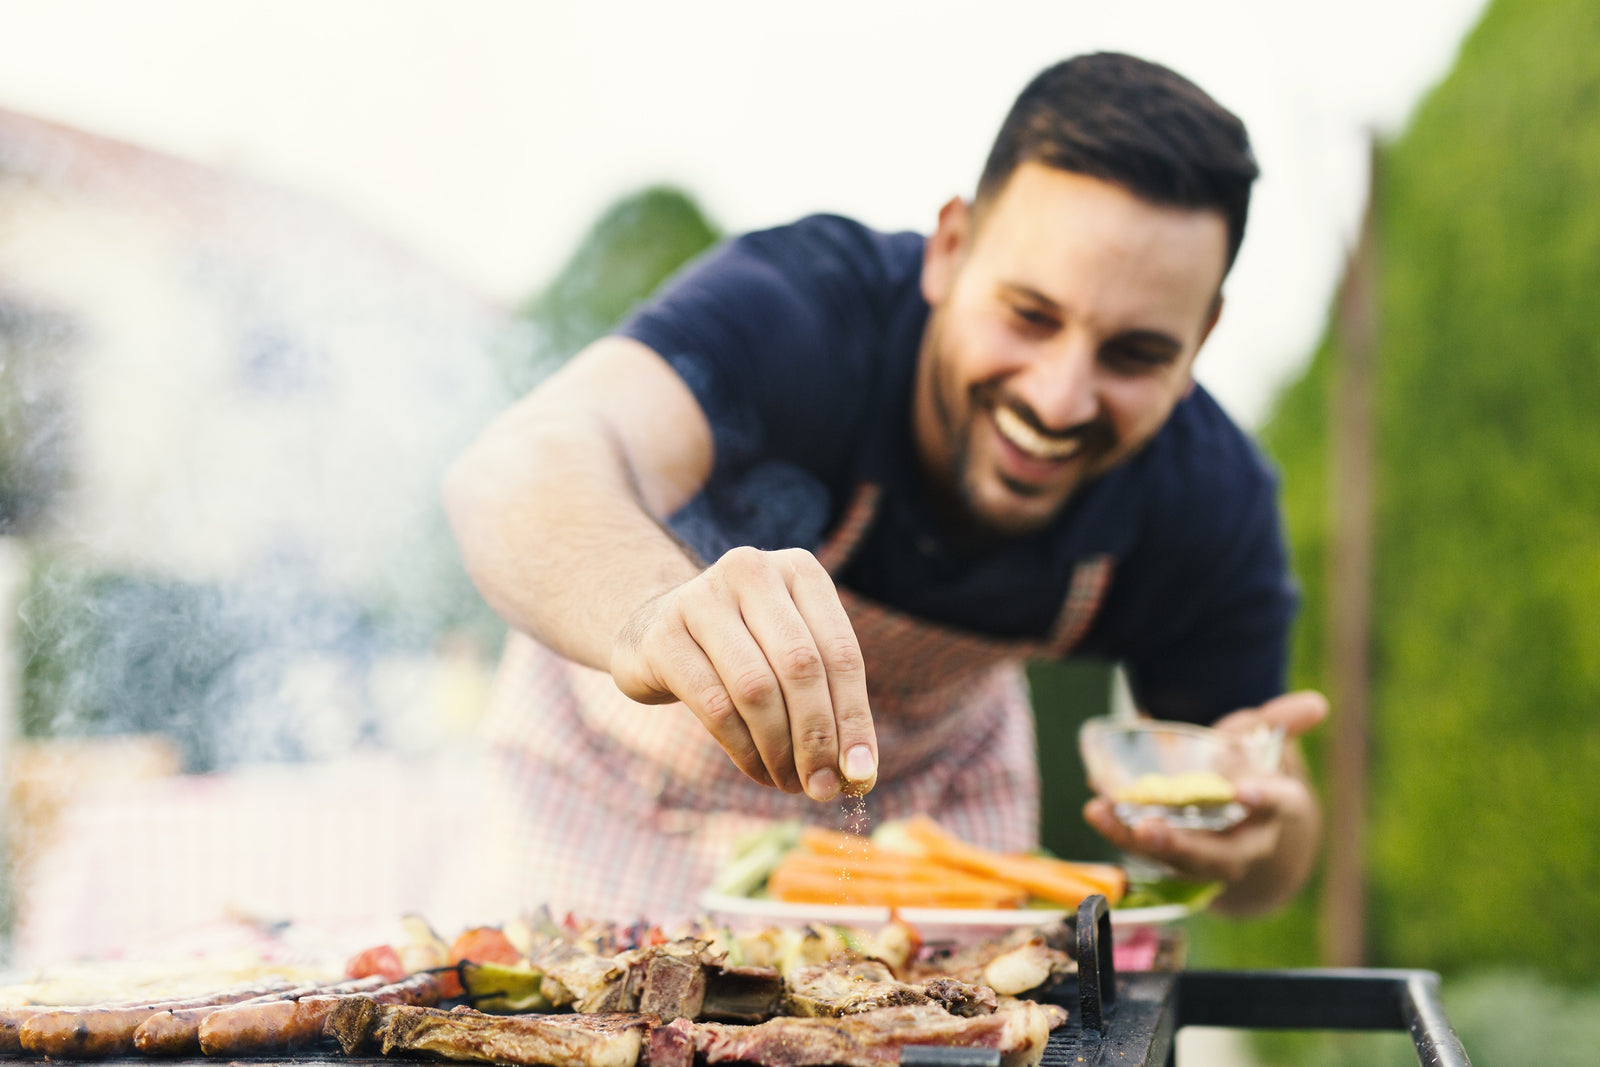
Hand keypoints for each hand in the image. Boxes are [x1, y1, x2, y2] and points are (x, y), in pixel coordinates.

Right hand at [610, 545, 878, 801]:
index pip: (841, 652)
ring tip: (789, 783)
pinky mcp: (662, 636)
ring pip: (757, 688)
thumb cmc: (742, 649)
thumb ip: (829, 702)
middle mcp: (752, 570)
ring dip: (779, 749)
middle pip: (801, 668)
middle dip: (817, 738)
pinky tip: (757, 770)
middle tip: (822, 787)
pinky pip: (715, 705)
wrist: (654, 631)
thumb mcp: (790, 657)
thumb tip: (858, 773)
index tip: (861, 773)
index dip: (854, 718)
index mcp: (799, 569)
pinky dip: (743, 749)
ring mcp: (701, 598)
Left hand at [1083, 691, 1327, 911]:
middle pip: (1219, 855)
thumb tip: (1316, 703)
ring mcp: (1207, 856)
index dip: (1264, 799)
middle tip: (1150, 829)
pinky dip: (1120, 829)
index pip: (1279, 806)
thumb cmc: (1252, 771)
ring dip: (1136, 840)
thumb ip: (1280, 722)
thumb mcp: (1265, 742)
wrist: (1241, 821)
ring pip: (1176, 860)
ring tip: (1102, 813)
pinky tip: (1095, 808)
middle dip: (1184, 845)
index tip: (1244, 791)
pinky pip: (1146, 850)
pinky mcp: (1174, 856)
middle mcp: (1244, 842)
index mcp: (1276, 809)